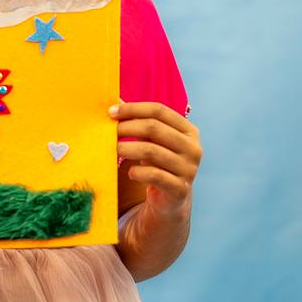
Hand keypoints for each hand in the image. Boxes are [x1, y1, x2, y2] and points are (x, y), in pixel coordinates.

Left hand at [110, 102, 201, 217]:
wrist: (171, 199)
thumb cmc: (159, 163)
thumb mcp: (152, 141)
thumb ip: (138, 121)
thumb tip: (115, 102)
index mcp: (189, 131)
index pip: (159, 110)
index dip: (133, 108)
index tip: (112, 112)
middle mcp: (193, 148)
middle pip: (154, 128)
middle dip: (127, 127)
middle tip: (109, 132)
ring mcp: (189, 169)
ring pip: (151, 151)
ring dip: (127, 148)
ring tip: (114, 150)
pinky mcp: (180, 189)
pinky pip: (154, 175)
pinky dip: (138, 171)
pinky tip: (130, 172)